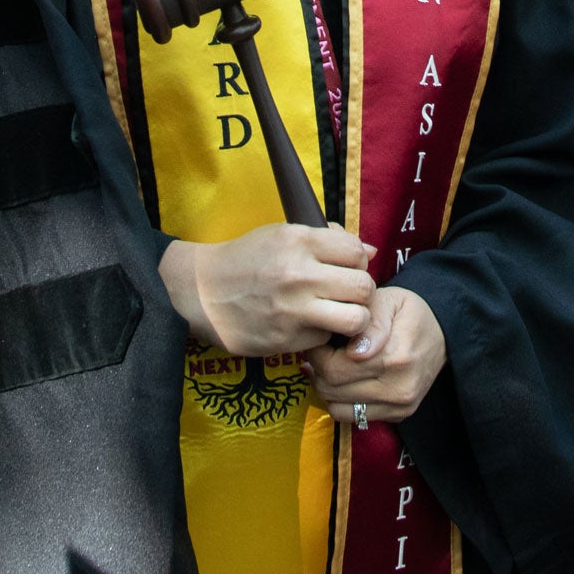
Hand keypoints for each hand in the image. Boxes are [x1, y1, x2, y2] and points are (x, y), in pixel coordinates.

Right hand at [159, 224, 374, 356]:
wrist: (203, 293)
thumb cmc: (247, 260)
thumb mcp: (282, 235)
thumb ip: (328, 240)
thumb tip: (370, 252)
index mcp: (299, 240)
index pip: (356, 252)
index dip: (357, 262)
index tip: (346, 268)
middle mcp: (299, 274)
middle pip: (363, 286)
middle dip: (361, 292)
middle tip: (346, 294)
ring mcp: (294, 309)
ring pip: (356, 319)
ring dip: (352, 318)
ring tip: (338, 314)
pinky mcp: (288, 339)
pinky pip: (327, 338)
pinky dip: (324, 334)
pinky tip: (309, 325)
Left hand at [306, 286, 446, 422]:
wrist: (444, 333)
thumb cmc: (410, 312)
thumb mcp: (389, 301)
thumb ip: (370, 322)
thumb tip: (355, 351)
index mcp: (395, 357)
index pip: (334, 368)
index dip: (316, 355)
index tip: (317, 340)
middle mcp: (398, 387)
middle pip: (333, 391)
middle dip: (318, 371)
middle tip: (320, 353)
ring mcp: (400, 405)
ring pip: (339, 409)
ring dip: (327, 390)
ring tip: (332, 367)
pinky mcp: (399, 415)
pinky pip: (354, 418)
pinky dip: (343, 402)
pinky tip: (347, 382)